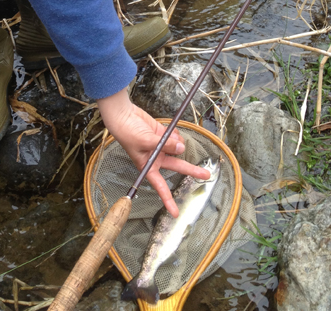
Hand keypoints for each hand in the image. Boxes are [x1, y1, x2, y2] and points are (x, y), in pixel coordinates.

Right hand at [97, 88, 209, 217]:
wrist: (124, 116)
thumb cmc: (127, 133)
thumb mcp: (145, 142)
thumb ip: (165, 145)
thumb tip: (181, 147)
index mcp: (148, 166)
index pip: (160, 186)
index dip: (167, 200)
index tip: (175, 213)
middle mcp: (156, 159)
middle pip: (177, 166)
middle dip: (192, 170)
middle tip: (206, 175)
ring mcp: (161, 147)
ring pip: (178, 148)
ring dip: (176, 142)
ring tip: (166, 135)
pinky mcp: (164, 136)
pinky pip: (176, 137)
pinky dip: (174, 133)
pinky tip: (166, 130)